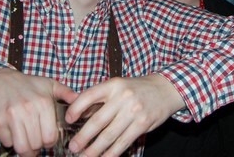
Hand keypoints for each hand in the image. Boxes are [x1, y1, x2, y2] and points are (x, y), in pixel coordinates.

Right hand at [0, 68, 76, 156]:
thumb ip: (67, 93)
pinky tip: (13, 133)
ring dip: (25, 149)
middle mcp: (29, 109)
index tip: (47, 139)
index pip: (50, 136)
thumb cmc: (26, 84)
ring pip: (22, 147)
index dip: (50, 141)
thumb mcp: (48, 84)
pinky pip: (7, 142)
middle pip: (36, 144)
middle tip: (35, 142)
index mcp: (44, 102)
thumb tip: (84, 100)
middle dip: (37, 147)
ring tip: (26, 143)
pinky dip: (10, 142)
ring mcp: (12, 115)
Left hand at [65, 74, 184, 156]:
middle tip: (73, 147)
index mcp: (113, 85)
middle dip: (83, 136)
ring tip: (84, 156)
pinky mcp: (143, 124)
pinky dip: (112, 153)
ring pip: (110, 135)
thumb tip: (79, 115)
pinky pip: (123, 142)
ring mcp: (134, 111)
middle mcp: (123, 97)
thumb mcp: (118, 86)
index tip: (68, 120)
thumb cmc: (137, 89)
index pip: (89, 96)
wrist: (165, 89)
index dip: (76, 108)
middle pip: (98, 120)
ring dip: (95, 149)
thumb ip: (100, 98)